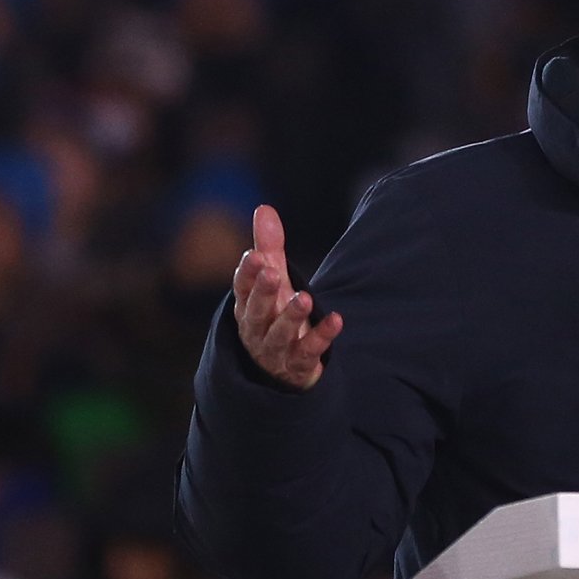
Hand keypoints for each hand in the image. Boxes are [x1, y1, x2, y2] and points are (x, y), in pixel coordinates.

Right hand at [231, 205, 342, 390]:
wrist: (280, 369)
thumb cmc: (274, 314)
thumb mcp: (272, 281)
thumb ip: (269, 247)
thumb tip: (264, 208)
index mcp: (246, 306)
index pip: (241, 289)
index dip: (247, 274)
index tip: (255, 255)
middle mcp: (256, 329)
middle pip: (256, 311)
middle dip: (263, 292)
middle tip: (272, 272)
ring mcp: (276, 350)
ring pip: (279, 334)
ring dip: (291, 316)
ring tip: (305, 298)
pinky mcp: (298, 365)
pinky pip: (309, 351)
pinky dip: (322, 336)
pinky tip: (337, 320)